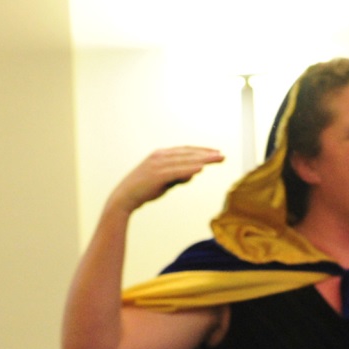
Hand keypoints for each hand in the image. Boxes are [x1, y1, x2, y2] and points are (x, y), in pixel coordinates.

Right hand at [107, 146, 223, 216]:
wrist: (125, 197)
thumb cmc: (145, 190)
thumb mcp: (165, 181)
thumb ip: (178, 176)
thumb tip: (193, 172)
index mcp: (161, 155)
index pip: (186, 150)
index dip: (202, 151)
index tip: (216, 153)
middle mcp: (160, 156)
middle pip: (188, 153)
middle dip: (207, 154)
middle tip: (223, 155)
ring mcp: (158, 164)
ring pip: (185, 160)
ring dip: (203, 159)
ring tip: (218, 159)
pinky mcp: (157, 175)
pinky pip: (177, 171)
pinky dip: (189, 169)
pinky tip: (201, 168)